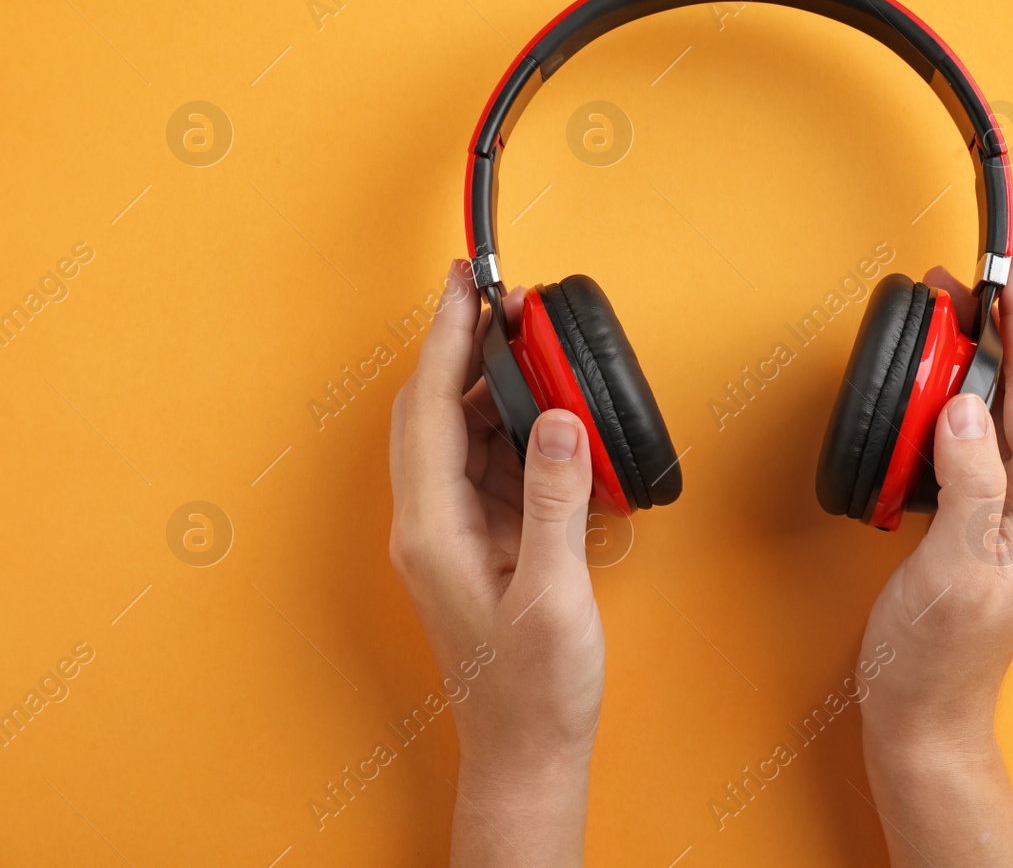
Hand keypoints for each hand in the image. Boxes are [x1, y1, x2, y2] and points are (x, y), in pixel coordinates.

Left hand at [389, 260, 602, 867]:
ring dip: (495, 389)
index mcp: (432, 530)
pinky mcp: (481, 543)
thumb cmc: (532, 689)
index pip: (427, 409)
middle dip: (466, 349)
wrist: (527, 750)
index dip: (445, 339)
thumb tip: (560, 420)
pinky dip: (517, 431)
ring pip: (461, 434)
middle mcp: (430, 523)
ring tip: (537, 351)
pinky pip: (490, 465)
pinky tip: (551, 419)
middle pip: (434, 410)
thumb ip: (555, 501)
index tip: (464, 287)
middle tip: (505, 301)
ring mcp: (452, 533)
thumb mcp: (554, 594)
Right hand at [858, 245, 1012, 866]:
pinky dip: (961, 401)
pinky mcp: (985, 520)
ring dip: (980, 360)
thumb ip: (968, 481)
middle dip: (1006, 328)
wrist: (924, 715)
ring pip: (1005, 412)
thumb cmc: (939, 655)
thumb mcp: (954, 565)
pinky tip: (943, 387)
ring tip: (957, 315)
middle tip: (975, 278)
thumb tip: (964, 410)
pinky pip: (981, 440)